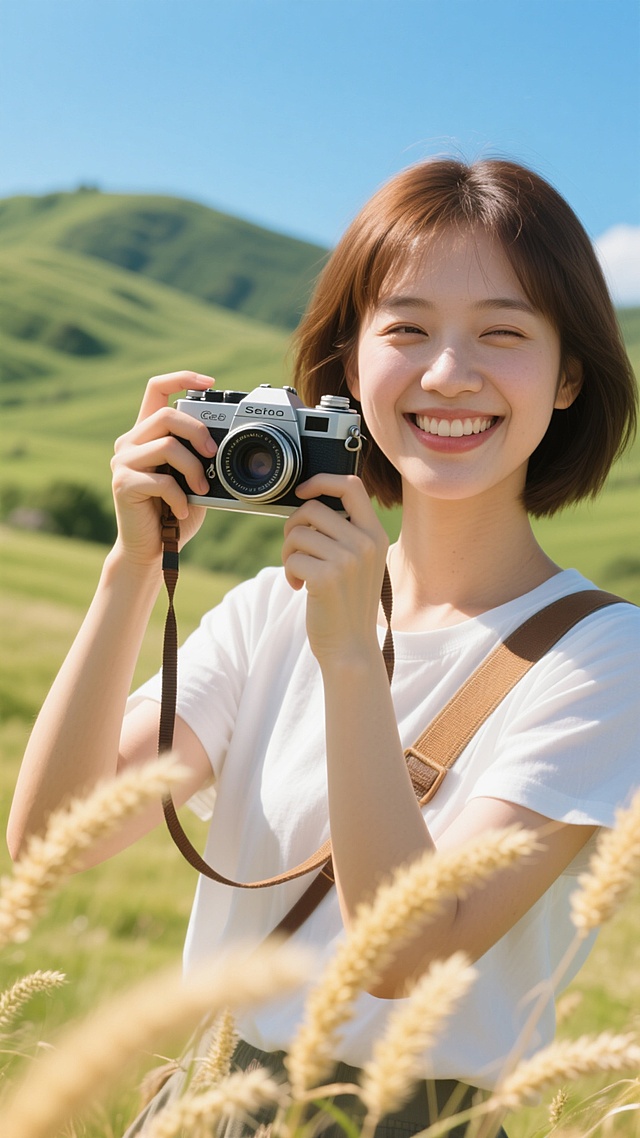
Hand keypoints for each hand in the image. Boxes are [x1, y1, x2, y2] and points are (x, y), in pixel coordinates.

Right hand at [110, 371, 216, 565]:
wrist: (149, 551)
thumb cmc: (173, 514)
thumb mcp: (192, 478)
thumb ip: (198, 456)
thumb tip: (224, 440)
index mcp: (146, 434)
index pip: (157, 389)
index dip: (182, 378)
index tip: (210, 382)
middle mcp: (130, 442)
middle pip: (166, 414)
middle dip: (197, 431)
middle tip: (213, 454)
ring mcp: (123, 462)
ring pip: (166, 445)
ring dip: (193, 469)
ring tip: (202, 491)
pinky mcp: (123, 484)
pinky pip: (161, 480)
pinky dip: (180, 497)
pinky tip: (183, 511)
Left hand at [281, 474, 388, 668]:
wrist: (351, 647)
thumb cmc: (348, 604)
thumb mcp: (360, 563)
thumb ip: (345, 534)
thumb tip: (307, 505)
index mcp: (376, 535)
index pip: (352, 486)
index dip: (322, 480)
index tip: (303, 491)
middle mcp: (366, 543)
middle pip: (312, 509)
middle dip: (293, 527)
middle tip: (295, 549)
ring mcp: (348, 560)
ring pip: (297, 533)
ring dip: (289, 553)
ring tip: (299, 573)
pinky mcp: (326, 578)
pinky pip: (292, 558)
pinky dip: (289, 572)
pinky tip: (299, 587)